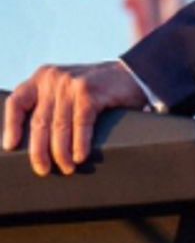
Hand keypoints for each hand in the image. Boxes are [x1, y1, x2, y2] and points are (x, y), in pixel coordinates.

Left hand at [2, 61, 146, 175]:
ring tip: (66, 167)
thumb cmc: (96, 88)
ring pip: (59, 127)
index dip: (12, 126)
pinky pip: (80, 124)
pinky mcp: (90, 92)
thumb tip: (31, 142)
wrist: (134, 72)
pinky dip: (80, 143)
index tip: (11, 146)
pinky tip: (80, 156)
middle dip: (39, 151)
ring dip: (61, 152)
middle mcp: (54, 78)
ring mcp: (72, 84)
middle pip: (39, 122)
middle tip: (43, 170)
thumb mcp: (66, 89)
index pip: (17, 102)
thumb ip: (49, 104)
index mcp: (43, 77)